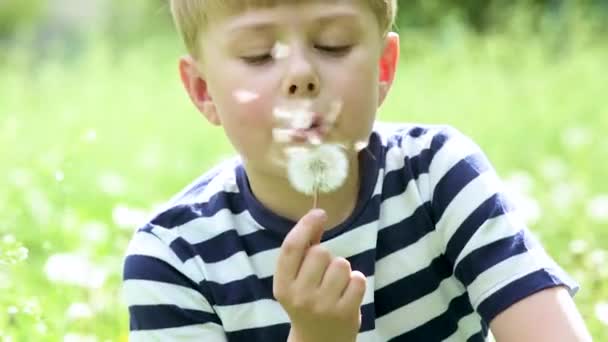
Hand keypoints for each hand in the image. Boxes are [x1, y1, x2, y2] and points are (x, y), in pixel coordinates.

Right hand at [273, 209, 366, 341]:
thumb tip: (316, 216)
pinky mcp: (345, 313)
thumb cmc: (308, 302)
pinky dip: (357, 282)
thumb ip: (303, 251)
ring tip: (337, 285)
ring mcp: (323, 306)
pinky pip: (358, 279)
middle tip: (324, 274)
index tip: (319, 213)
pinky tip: (348, 294)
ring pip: (342, 264)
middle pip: (320, 252)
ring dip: (343, 270)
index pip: (291, 248)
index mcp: (282, 285)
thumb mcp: (296, 281)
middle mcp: (299, 296)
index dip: (305, 226)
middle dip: (327, 256)